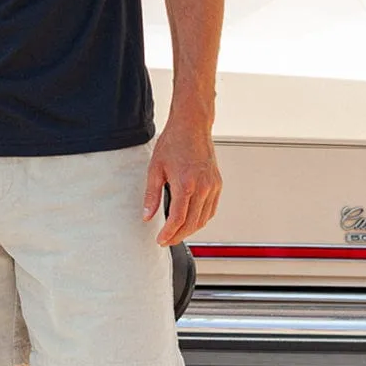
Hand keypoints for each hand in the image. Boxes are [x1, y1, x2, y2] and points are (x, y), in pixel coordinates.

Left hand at [142, 115, 221, 246]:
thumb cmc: (174, 142)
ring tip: (177, 233)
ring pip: (204, 219)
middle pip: (192, 223)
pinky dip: (201, 219)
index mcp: (185, 184)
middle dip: (178, 236)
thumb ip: (151, 196)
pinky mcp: (218, 183)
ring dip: (190, 230)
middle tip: (167, 240)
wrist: (192, 126)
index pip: (177, 219)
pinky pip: (211, 209)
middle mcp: (203, 187)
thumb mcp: (155, 169)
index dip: (168, 234)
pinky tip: (191, 220)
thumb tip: (147, 216)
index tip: (160, 240)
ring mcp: (213, 186)